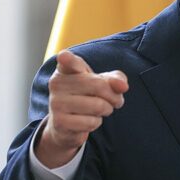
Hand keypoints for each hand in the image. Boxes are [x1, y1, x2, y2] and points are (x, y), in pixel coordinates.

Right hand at [35, 50, 127, 167]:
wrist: (65, 122)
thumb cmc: (87, 95)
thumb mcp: (103, 82)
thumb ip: (116, 79)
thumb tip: (123, 86)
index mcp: (66, 68)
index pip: (68, 61)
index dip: (67, 58)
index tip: (64, 56)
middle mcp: (58, 83)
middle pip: (99, 86)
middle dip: (114, 96)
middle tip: (115, 101)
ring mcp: (56, 102)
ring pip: (98, 106)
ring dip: (106, 110)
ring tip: (98, 110)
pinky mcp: (59, 122)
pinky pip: (91, 122)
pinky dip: (96, 123)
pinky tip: (86, 120)